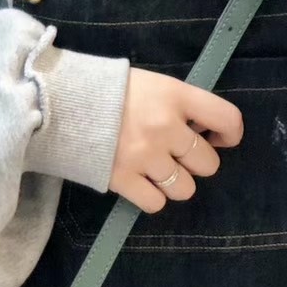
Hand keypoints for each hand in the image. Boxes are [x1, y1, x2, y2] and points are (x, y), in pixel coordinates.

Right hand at [110, 68, 243, 213]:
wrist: (55, 102)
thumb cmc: (104, 89)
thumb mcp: (149, 83)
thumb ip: (177, 104)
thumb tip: (203, 128)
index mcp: (175, 96)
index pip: (227, 118)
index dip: (231, 133)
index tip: (219, 138)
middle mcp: (166, 127)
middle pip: (208, 162)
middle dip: (197, 161)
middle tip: (177, 154)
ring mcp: (145, 156)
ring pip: (185, 188)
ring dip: (176, 183)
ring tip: (158, 171)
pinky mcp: (123, 179)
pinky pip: (156, 203)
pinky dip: (152, 197)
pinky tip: (141, 184)